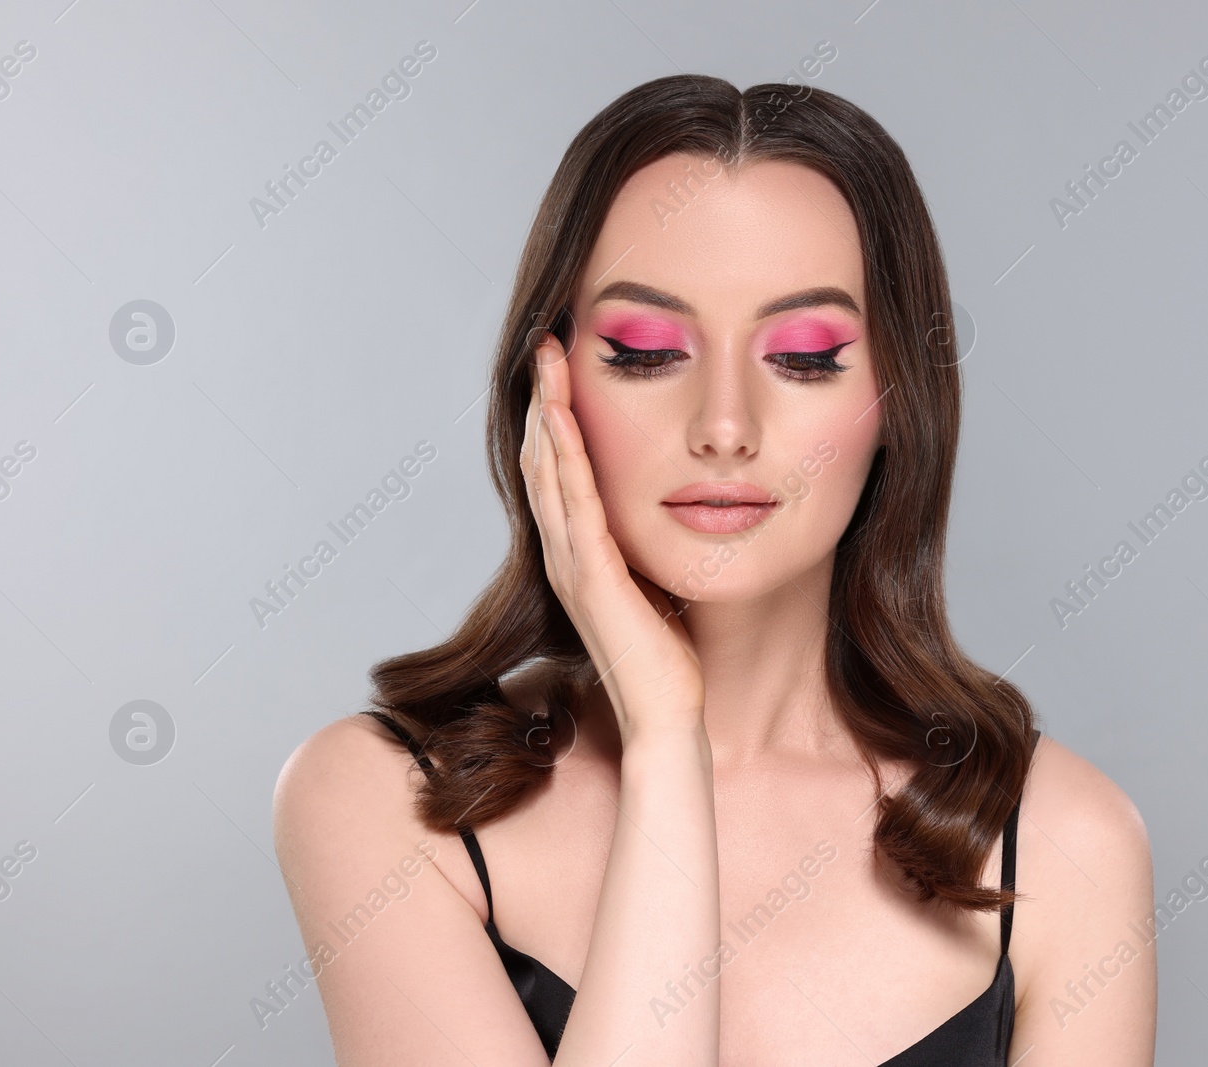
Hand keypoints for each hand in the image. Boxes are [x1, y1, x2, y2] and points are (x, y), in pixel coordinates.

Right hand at [519, 331, 706, 743]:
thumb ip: (642, 543)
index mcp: (578, 551)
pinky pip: (573, 504)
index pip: (557, 470)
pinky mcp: (592, 577)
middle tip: (546, 342)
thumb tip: (664, 500)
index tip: (561, 365)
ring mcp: (572, 564)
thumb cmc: (666, 653)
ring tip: (546, 359)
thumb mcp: (652, 578)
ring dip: (544, 412)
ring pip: (549, 472)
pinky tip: (558, 418)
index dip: (553, 416)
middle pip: (542, 460)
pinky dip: (563, 457)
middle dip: (542, 398)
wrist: (665, 713)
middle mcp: (564, 552)